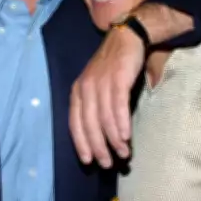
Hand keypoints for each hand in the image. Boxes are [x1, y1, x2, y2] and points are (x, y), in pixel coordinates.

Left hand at [70, 25, 144, 167]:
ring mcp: (101, 82)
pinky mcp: (117, 78)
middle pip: (89, 124)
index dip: (81, 143)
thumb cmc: (113, 66)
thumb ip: (96, 106)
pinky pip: (117, 105)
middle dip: (98, 146)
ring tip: (123, 153)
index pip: (74, 122)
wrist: (126, 37)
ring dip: (114, 139)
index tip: (88, 161)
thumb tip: (102, 136)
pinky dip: (121, 123)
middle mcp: (85, 87)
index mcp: (77, 91)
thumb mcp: (97, 85)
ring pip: (104, 118)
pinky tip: (126, 136)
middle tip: (107, 163)